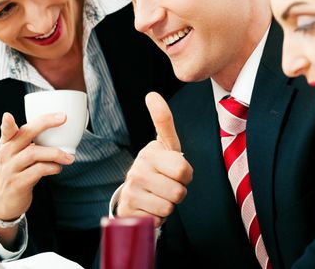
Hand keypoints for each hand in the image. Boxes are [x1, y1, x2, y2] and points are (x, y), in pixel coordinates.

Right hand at [0, 112, 73, 222]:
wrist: (5, 203)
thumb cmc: (16, 172)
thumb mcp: (16, 155)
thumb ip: (29, 142)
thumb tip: (57, 127)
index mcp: (6, 144)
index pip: (6, 131)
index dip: (7, 124)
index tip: (8, 115)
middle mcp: (6, 154)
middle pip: (25, 135)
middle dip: (45, 124)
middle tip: (62, 118)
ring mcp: (10, 169)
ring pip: (33, 153)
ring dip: (55, 152)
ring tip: (69, 157)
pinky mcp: (18, 184)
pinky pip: (38, 171)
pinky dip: (51, 167)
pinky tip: (58, 168)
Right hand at [117, 92, 192, 226]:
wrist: (135, 196)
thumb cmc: (158, 168)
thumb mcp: (166, 146)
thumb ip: (163, 120)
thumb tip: (151, 94)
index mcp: (150, 152)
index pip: (183, 169)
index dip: (186, 174)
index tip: (175, 168)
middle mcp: (138, 168)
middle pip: (180, 190)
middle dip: (178, 192)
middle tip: (167, 185)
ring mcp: (131, 188)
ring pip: (170, 206)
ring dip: (168, 205)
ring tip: (158, 196)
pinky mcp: (129, 208)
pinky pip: (158, 219)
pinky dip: (157, 217)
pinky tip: (149, 207)